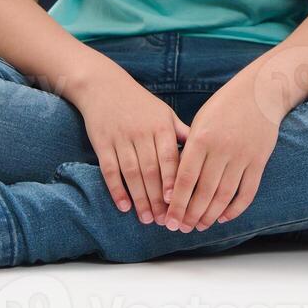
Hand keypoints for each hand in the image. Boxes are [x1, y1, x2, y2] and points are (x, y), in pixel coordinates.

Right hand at [71, 63, 189, 223]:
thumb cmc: (140, 103)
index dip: (174, 181)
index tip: (179, 203)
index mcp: (161, 126)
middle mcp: (142, 133)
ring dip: (140, 199)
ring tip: (147, 219)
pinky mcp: (102, 144)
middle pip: (151, 171)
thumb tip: (205, 153)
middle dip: (158, 198)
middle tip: (165, 221)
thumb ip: (182, 134)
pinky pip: (110, 170)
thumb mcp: (164, 113)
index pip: (170, 158)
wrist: (104, 87)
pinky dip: (117, 189)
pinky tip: (124, 206)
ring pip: (132, 173)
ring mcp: (121, 139)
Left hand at [162, 76, 279, 232]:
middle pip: (204, 192)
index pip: (185, 179)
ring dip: (210, 215)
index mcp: (202, 138)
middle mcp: (222, 149)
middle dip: (190, 214)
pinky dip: (235, 208)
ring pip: (224, 195)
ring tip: (199, 226)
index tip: (168, 219)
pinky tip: (224, 217)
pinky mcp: (259, 160)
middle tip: (181, 228)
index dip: (176, 203)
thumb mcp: (200, 121)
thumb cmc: (224, 106)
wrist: (260, 92)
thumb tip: (176, 183)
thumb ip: (189, 149)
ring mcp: (242, 156)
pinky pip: (247, 191)